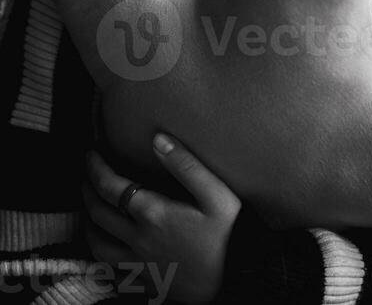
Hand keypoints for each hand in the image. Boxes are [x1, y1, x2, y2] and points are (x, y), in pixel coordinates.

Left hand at [82, 133, 241, 304]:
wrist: (235, 282)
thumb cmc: (228, 236)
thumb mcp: (217, 195)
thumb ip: (187, 164)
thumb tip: (158, 139)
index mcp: (153, 213)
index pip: (110, 187)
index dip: (96, 168)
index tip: (91, 154)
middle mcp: (138, 239)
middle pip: (98, 213)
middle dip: (87, 190)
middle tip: (86, 175)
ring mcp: (139, 263)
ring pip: (97, 244)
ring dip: (88, 223)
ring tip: (90, 208)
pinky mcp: (145, 281)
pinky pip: (110, 272)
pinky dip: (99, 257)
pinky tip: (105, 248)